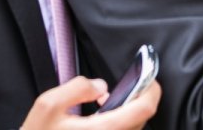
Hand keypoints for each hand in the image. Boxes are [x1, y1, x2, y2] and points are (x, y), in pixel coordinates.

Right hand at [21, 76, 160, 129]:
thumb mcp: (49, 104)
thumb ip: (78, 87)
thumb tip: (101, 86)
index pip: (145, 109)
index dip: (152, 90)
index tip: (149, 78)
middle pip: (142, 119)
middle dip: (138, 99)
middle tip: (127, 87)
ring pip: (133, 128)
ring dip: (128, 112)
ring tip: (108, 103)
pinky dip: (119, 123)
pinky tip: (100, 118)